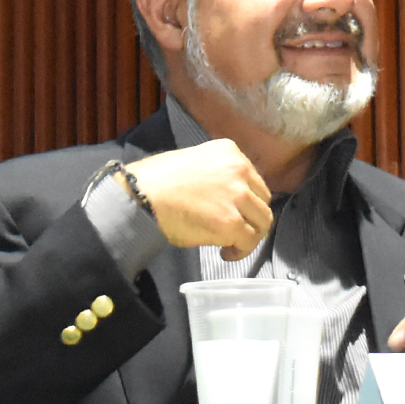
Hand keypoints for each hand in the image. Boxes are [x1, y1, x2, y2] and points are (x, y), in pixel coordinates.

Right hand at [124, 140, 273, 260]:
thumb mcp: (195, 161)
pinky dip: (241, 251)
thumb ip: (217, 173)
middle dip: (252, 218)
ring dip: (249, 235)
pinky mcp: (230, 221)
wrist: (141, 195)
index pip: (253, 180)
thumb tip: (227, 197)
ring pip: (262, 221)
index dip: (247, 200)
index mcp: (229, 151)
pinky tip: (226, 252)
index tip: (238, 212)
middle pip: (263, 200)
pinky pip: (249, 241)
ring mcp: (237, 195)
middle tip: (238, 230)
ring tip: (232, 244)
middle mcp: (239, 170)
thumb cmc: (157, 181)